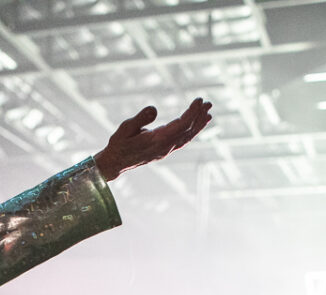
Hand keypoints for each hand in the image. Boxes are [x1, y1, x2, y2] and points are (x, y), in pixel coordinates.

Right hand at [94, 98, 212, 181]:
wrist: (116, 163)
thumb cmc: (119, 144)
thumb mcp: (125, 128)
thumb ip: (140, 118)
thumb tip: (154, 109)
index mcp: (158, 141)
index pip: (181, 126)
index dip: (192, 113)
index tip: (199, 100)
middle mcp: (165, 147)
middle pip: (188, 131)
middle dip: (199, 117)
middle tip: (209, 103)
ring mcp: (166, 150)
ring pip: (187, 137)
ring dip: (198, 124)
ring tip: (208, 113)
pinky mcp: (165, 150)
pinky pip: (182, 140)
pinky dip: (191, 131)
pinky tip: (196, 124)